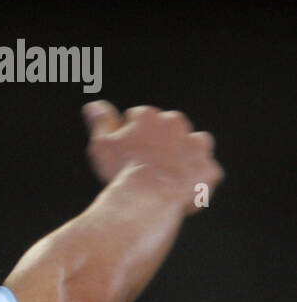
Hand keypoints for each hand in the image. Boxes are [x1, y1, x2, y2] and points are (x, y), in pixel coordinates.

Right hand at [83, 101, 222, 212]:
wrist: (147, 196)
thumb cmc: (121, 171)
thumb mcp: (102, 145)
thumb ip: (101, 122)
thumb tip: (92, 105)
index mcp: (149, 115)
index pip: (139, 120)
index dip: (131, 139)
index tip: (126, 157)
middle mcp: (176, 123)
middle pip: (168, 131)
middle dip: (160, 146)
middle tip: (145, 171)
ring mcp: (196, 145)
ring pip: (194, 147)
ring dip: (185, 158)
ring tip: (169, 179)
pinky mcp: (208, 169)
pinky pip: (207, 174)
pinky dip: (199, 182)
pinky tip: (183, 194)